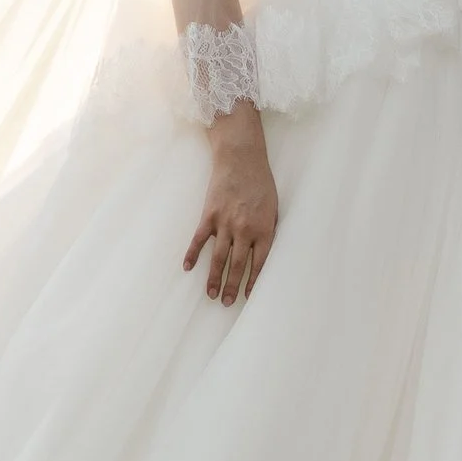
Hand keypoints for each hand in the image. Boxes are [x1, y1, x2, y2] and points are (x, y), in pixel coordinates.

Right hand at [185, 107, 278, 302]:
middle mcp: (244, 230)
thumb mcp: (274, 206)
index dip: (252, 281)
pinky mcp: (209, 215)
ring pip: (218, 258)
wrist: (241, 157)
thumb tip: (262, 251)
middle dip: (232, 286)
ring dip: (214, 278)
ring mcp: (225, 223)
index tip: (247, 295)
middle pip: (237, 265)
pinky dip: (193, 255)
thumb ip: (268, 229)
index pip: (259, 263)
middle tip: (227, 303)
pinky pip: (199, 240)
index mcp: (264, 229)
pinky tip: (188, 268)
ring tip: (211, 294)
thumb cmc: (260, 181)